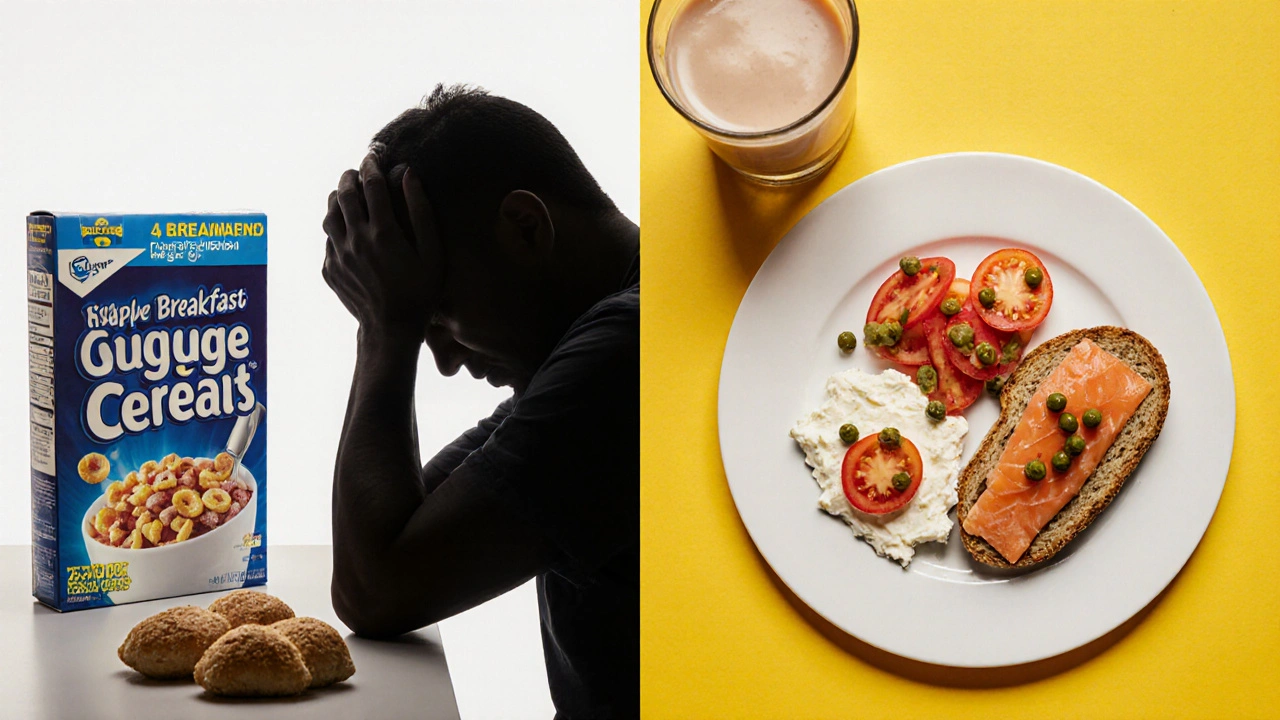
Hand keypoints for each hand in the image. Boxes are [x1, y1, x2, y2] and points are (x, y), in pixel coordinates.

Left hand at [322, 153, 444, 339]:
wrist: (390, 329)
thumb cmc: (420, 291)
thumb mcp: (432, 252)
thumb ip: (421, 212)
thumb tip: (410, 176)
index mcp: (383, 231)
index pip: (371, 186)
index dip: (372, 167)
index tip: (373, 157)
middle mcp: (356, 239)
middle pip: (345, 194)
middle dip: (350, 177)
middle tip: (356, 171)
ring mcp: (338, 255)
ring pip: (329, 214)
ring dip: (337, 199)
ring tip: (345, 193)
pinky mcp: (329, 269)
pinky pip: (327, 239)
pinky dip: (335, 226)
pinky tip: (345, 228)